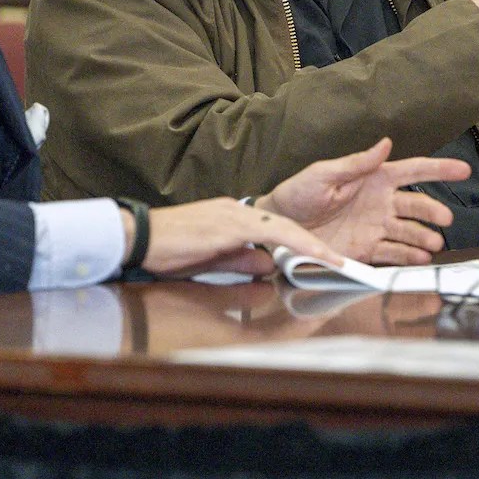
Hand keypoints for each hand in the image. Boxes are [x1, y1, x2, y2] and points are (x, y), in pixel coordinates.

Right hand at [140, 199, 351, 277]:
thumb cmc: (168, 250)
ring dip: (311, 247)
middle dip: (314, 247)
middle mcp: (239, 211)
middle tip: (341, 265)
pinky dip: (296, 243)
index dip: (302, 246)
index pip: (277, 232)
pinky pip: (272, 233)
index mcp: (234, 219)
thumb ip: (240, 261)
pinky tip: (314, 254)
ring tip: (336, 262)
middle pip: (286, 228)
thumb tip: (268, 267)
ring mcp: (234, 215)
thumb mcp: (211, 260)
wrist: (138, 237)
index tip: (324, 262)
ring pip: (285, 228)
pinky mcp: (229, 223)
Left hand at [260, 137, 470, 264]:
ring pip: (409, 232)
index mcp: (373, 179)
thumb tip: (385, 143)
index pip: (413, 171)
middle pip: (416, 205)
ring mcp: (375, 227)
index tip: (463, 170)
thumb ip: (356, 163)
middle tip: (445, 220)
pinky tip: (420, 259)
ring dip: (424, 238)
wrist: (279, 228)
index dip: (439, 169)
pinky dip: (408, 257)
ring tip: (433, 245)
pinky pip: (393, 253)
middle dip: (433, 212)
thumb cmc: (298, 193)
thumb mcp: (324, 174)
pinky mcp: (367, 250)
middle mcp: (380, 203)